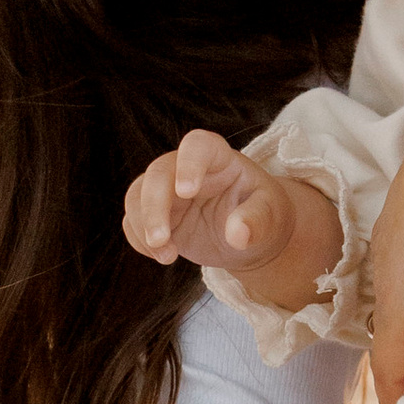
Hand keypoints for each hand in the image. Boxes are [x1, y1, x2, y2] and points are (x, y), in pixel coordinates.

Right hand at [123, 128, 298, 277]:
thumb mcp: (270, 216)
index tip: (185, 191)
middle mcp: (187, 169)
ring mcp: (168, 191)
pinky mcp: (157, 215)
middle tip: (161, 241)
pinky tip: (163, 257)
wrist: (252, 236)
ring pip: (137, 196)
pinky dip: (139, 240)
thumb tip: (238, 234)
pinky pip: (133, 221)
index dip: (188, 164)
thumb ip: (257, 220)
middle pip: (158, 174)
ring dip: (143, 227)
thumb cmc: (265, 215)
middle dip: (153, 208)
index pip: (197, 146)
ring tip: (167, 256)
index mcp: (218, 158)